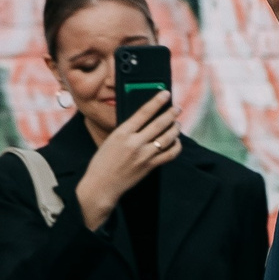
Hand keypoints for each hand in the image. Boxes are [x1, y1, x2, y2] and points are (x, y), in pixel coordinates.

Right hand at [77, 92, 182, 230]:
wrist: (101, 185)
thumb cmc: (103, 161)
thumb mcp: (111, 140)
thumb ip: (127, 131)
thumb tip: (145, 120)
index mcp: (122, 132)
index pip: (144, 112)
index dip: (157, 101)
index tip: (166, 93)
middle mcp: (135, 142)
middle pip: (160, 123)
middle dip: (171, 113)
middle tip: (177, 108)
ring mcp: (144, 155)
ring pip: (167, 137)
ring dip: (175, 128)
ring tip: (177, 124)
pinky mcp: (150, 166)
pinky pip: (170, 154)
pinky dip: (176, 146)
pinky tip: (176, 142)